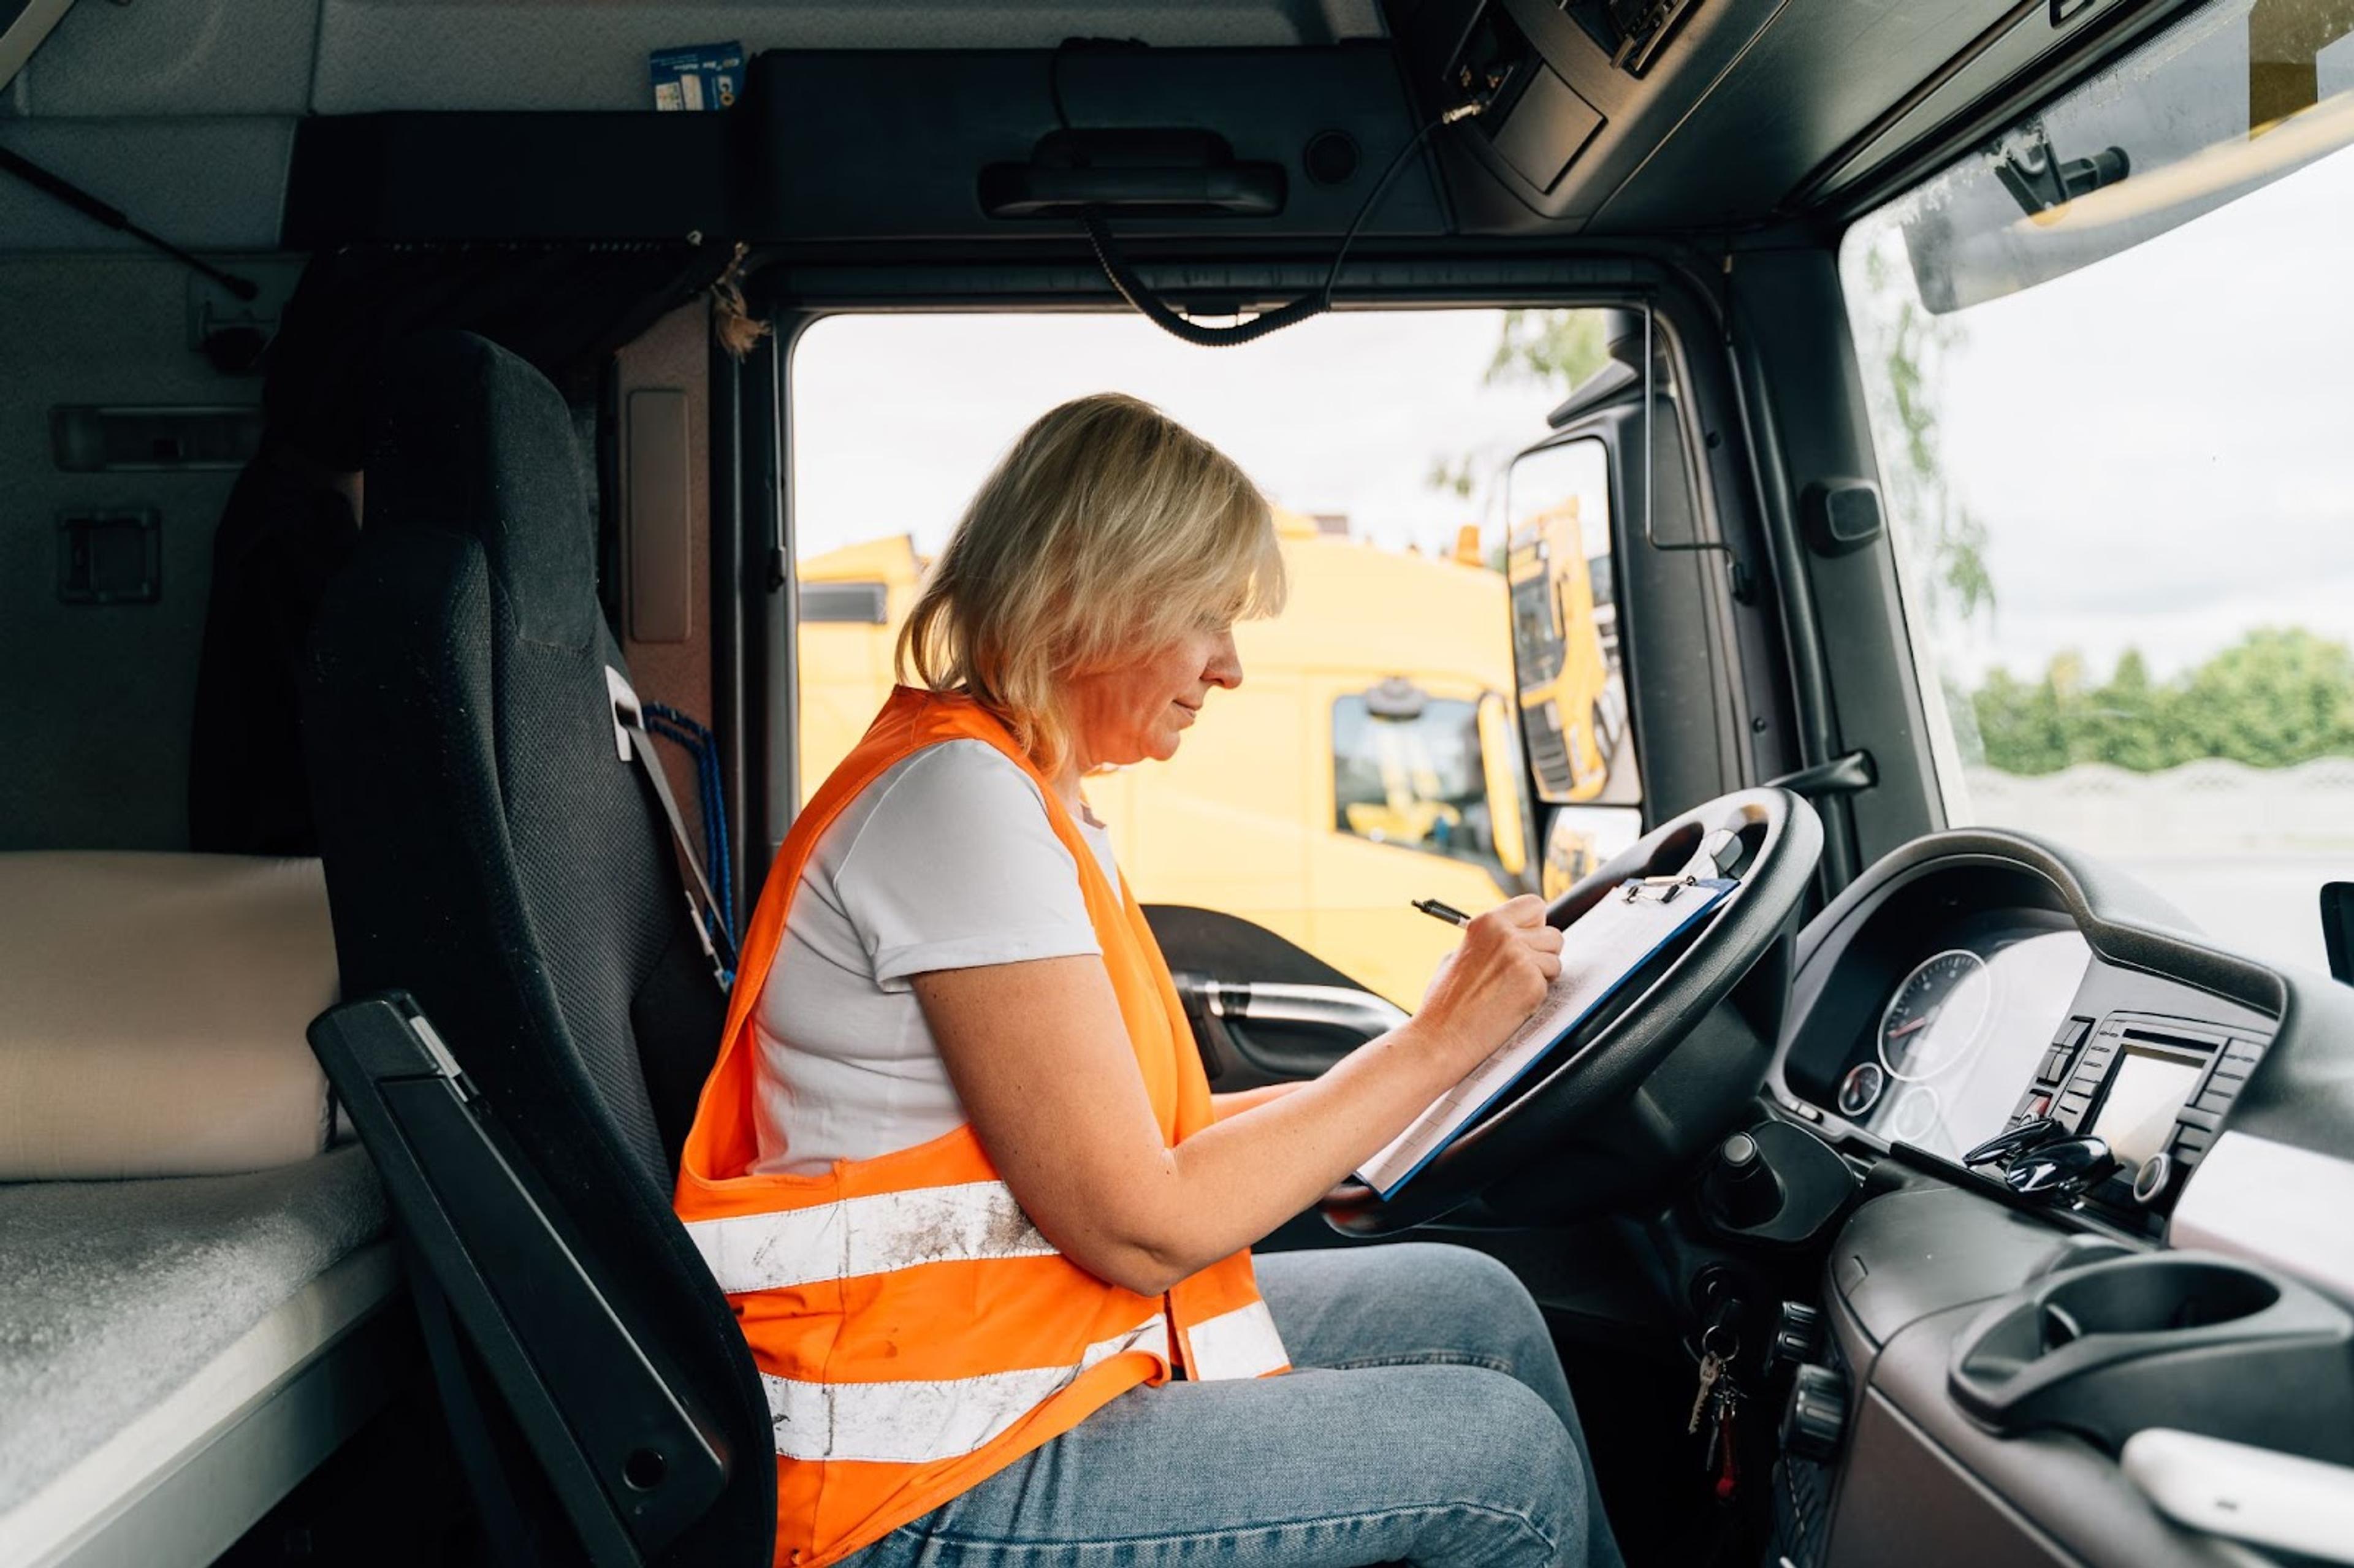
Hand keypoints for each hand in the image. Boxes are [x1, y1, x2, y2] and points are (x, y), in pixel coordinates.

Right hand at [1413, 895, 1563, 1070]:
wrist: (1441, 1037)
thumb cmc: (1445, 1003)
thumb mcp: (1459, 956)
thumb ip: (1489, 941)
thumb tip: (1515, 936)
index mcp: (1487, 922)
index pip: (1533, 905)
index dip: (1535, 925)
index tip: (1528, 939)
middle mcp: (1505, 935)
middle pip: (1553, 935)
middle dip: (1543, 954)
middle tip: (1520, 973)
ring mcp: (1520, 958)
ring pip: (1556, 961)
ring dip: (1542, 977)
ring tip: (1513, 991)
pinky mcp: (1532, 984)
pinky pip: (1551, 985)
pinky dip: (1536, 997)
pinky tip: (1512, 1005)